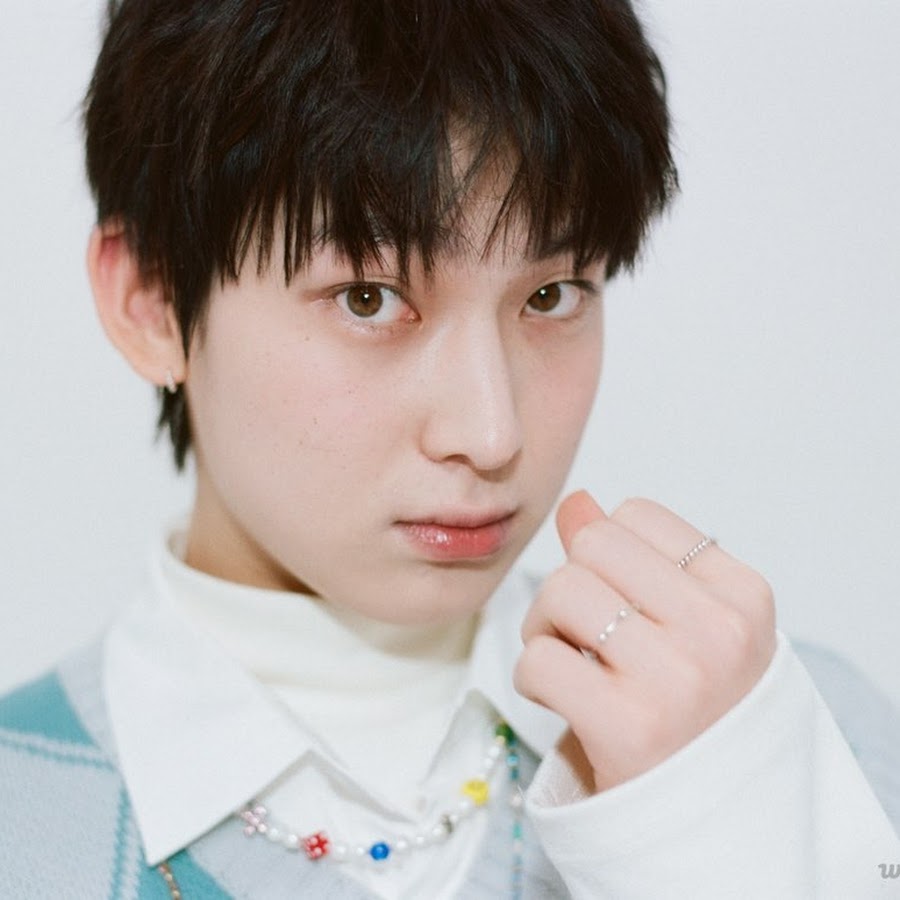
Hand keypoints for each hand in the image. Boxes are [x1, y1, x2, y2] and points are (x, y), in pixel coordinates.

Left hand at [515, 491, 775, 792]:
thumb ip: (632, 557)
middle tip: (582, 632)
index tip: (621, 599)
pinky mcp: (628, 727)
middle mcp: (718, 631)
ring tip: (570, 662)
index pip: (636, 515)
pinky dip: (532, 676)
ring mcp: (676, 679)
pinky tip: (561, 699)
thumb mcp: (687, 623)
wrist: (714, 815)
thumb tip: (578, 501)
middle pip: (591, 546)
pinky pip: (538, 660)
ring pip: (560, 591)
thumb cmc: (696, 706)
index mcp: (741, 594)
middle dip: (570, 583)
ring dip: (544, 628)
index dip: (607, 553)